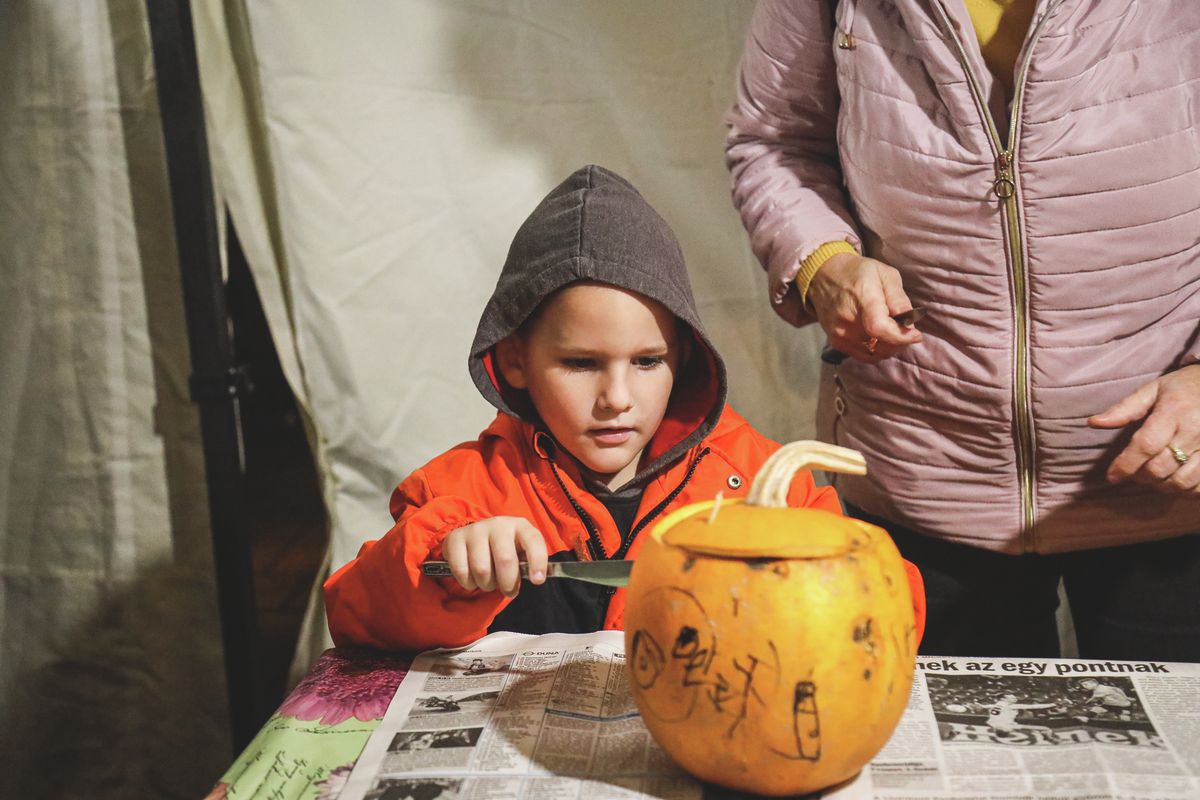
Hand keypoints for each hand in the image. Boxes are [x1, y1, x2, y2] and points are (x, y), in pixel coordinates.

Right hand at [440, 517, 548, 596]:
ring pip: (482, 569)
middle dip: (508, 584)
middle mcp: (498, 524)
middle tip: (509, 591)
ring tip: (489, 582)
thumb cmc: (505, 548)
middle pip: (505, 560)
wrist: (475, 536)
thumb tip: (536, 578)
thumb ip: (528, 563)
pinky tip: (473, 579)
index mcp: (520, 526)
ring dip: (487, 585)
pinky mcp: (455, 539)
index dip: (538, 562)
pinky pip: (462, 571)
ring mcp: (475, 530)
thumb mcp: (520, 550)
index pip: (533, 541)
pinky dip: (469, 583)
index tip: (537, 581)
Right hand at [807, 252, 923, 361]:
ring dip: (889, 347)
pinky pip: (864, 356)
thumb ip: (899, 300)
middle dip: (900, 341)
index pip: (880, 328)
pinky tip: (878, 337)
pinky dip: (876, 350)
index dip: (901, 336)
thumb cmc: (858, 273)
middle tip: (905, 328)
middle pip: (881, 346)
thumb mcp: (885, 275)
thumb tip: (910, 324)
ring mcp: (840, 334)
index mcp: (862, 299)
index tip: (916, 335)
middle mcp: (848, 321)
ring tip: (892, 331)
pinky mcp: (836, 342)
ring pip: (875, 355)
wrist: (825, 276)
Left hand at [1087, 364, 1199, 493]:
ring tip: (1153, 477)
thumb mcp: (1154, 389)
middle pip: (1161, 467)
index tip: (1112, 476)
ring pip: (1182, 481)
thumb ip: (1124, 408)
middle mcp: (1195, 430)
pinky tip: (1175, 481)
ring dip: (1161, 486)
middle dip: (1140, 476)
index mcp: (1174, 410)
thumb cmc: (1185, 387)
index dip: (1126, 464)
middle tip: (1133, 474)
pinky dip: (1185, 490)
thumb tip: (1093, 423)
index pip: (1146, 444)